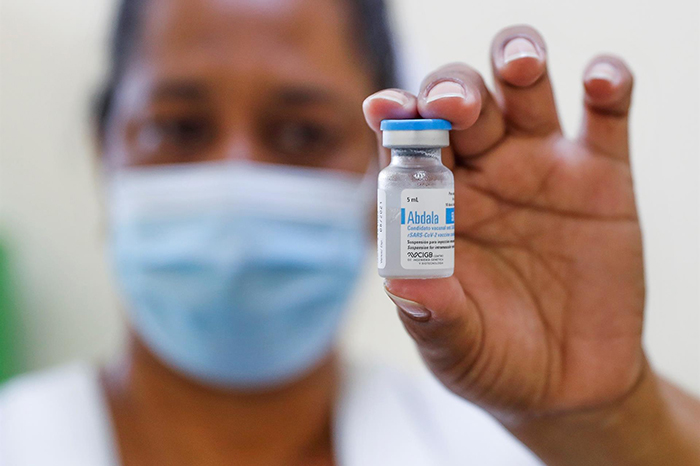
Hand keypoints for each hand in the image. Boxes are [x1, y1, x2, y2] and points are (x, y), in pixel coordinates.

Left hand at [363, 25, 644, 417]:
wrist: (568, 386)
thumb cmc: (495, 361)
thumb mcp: (457, 350)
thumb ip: (433, 317)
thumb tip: (401, 284)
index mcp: (432, 207)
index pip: (404, 148)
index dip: (393, 121)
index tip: (382, 109)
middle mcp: (481, 175)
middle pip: (460, 104)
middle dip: (452, 90)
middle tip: (452, 105)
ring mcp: (541, 169)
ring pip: (524, 91)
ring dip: (517, 62)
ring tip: (519, 65)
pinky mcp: (602, 177)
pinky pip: (606, 115)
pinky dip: (608, 85)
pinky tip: (600, 80)